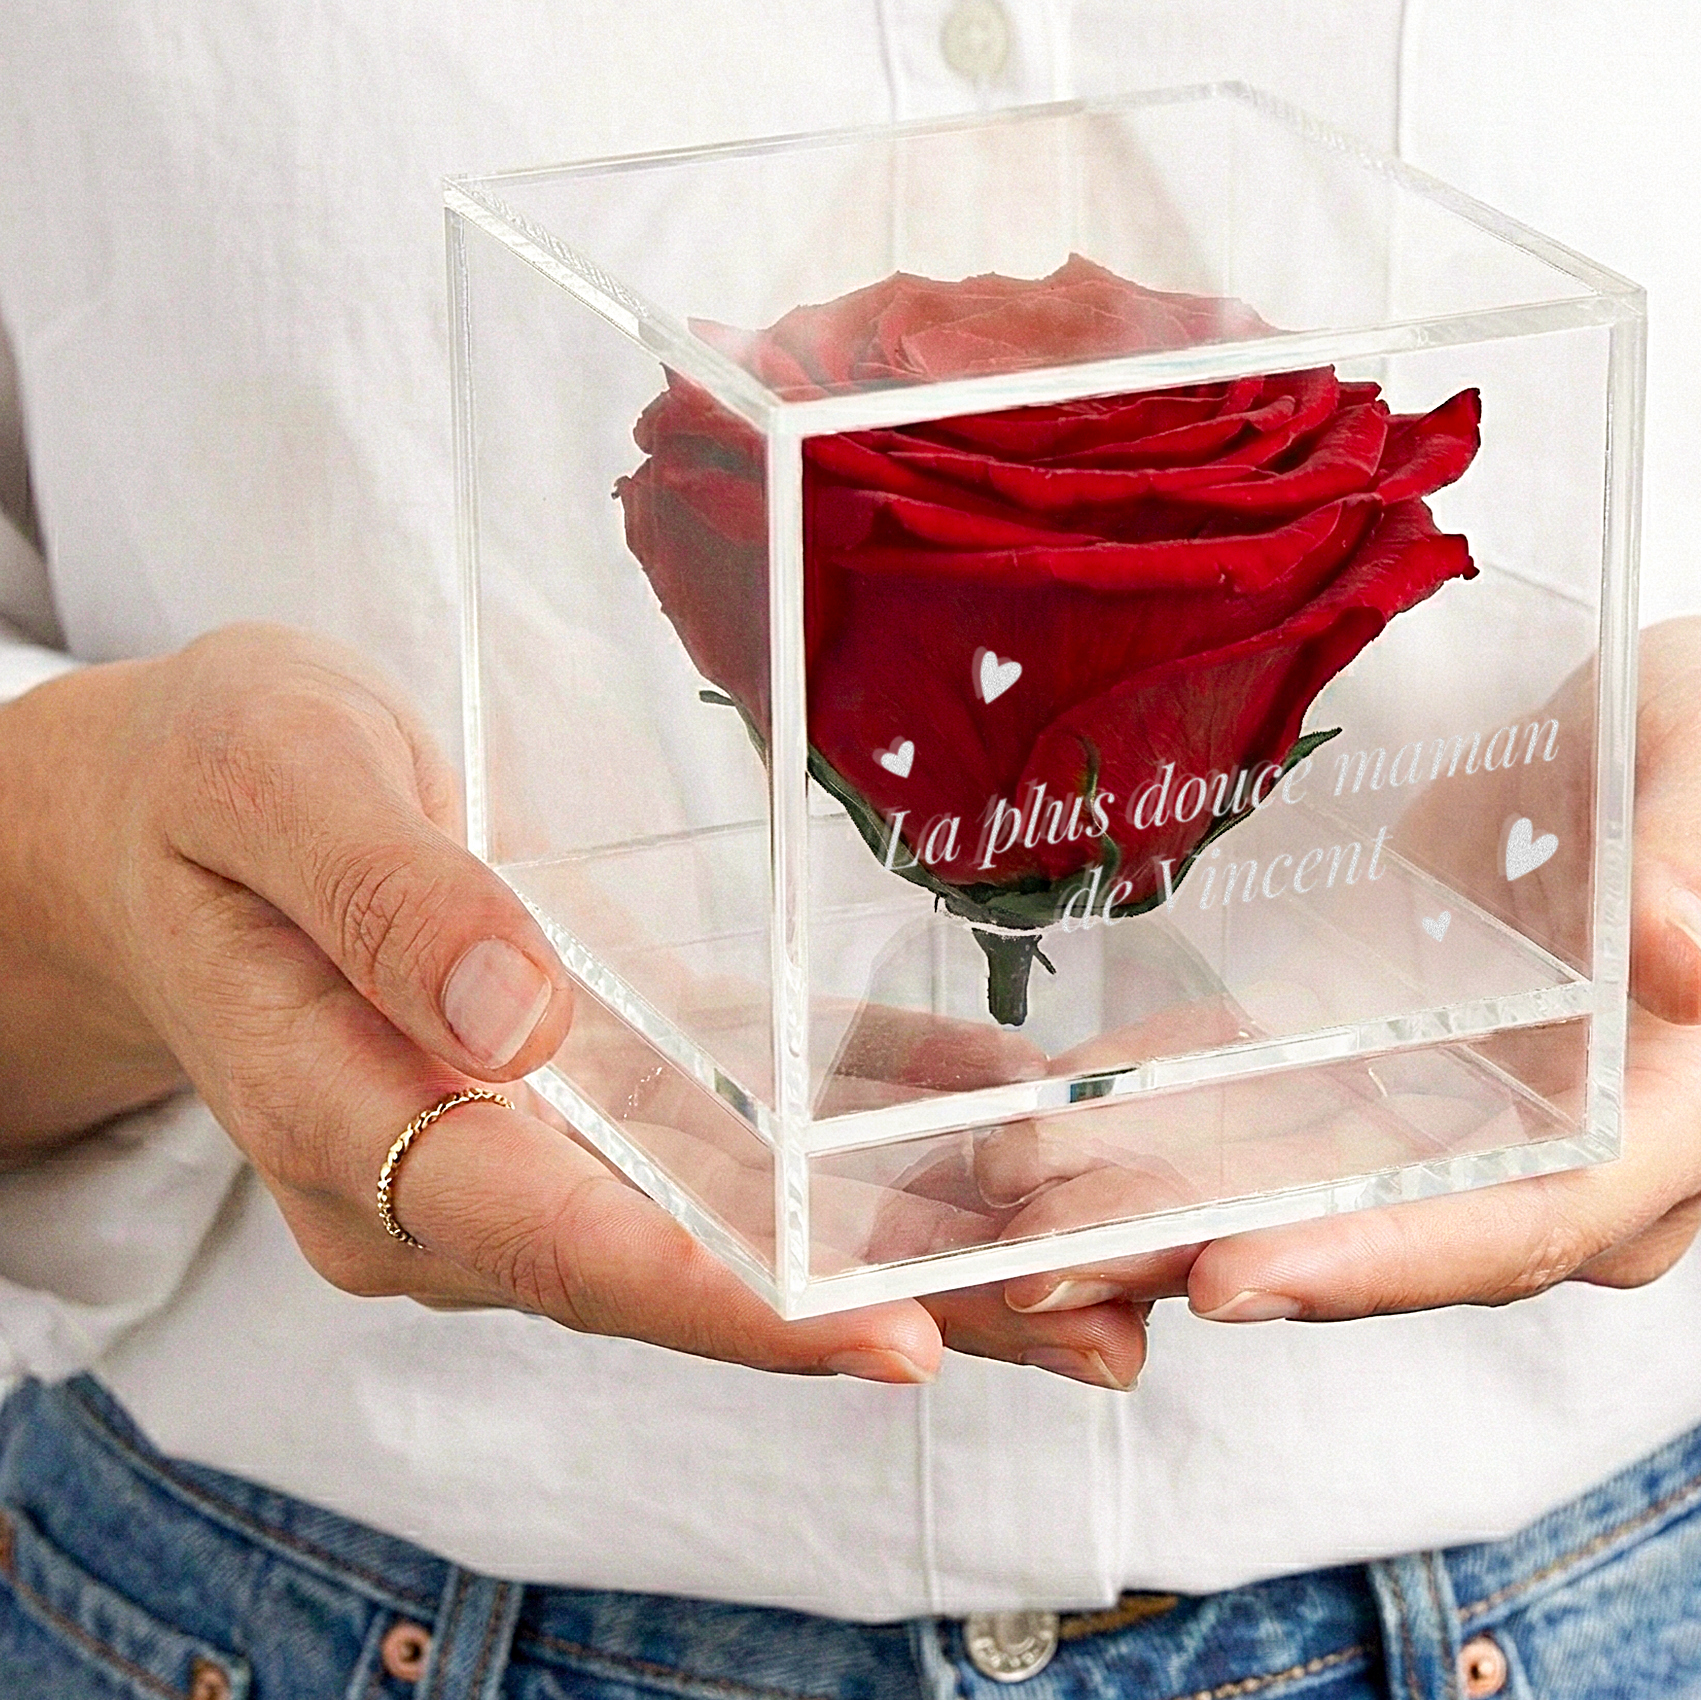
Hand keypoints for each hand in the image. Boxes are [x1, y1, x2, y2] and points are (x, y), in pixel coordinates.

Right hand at [0, 623, 1144, 1387]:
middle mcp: (453, 1176)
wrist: (180, 812)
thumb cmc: (208, 784)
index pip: (556, 1242)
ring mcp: (529, 1142)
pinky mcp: (590, 1081)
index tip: (883, 1335)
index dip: (725, 1300)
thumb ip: (380, 898)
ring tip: (1101, 1258)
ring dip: (910, 1233)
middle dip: (882, 1298)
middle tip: (1090, 1321)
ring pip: (734, 1212)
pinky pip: (742, 1119)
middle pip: (684, 1262)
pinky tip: (1000, 1107)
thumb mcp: (273, 785)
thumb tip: (513, 1025)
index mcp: (350, 1128)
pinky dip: (869, 1120)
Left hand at [990, 615, 1700, 1323]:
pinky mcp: (1417, 1075)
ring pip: (1324, 1193)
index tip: (1232, 1277)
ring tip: (1022, 1207)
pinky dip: (1188, 1122)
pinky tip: (1071, 1111)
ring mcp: (1488, 1125)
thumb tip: (1674, 961)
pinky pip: (1294, 1116)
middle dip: (1225, 1253)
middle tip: (1055, 1266)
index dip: (1379, 1260)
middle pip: (1395, 1240)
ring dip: (1176, 1205)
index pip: (1528, 1222)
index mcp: (1682, 1112)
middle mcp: (1578, 1156)